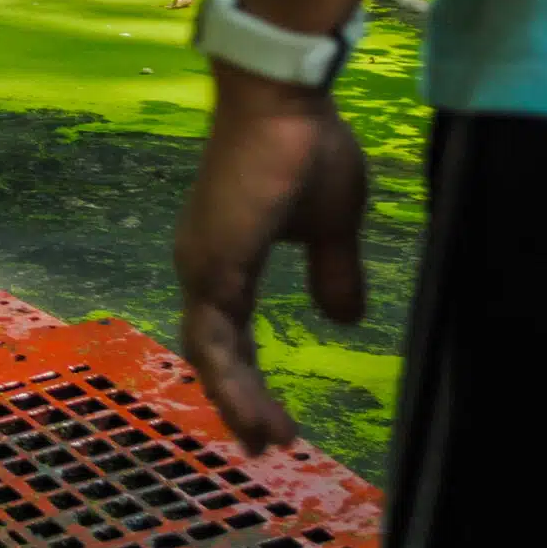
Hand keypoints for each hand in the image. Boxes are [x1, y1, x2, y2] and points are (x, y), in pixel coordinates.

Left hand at [173, 64, 368, 452]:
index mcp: (225, 258)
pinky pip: (215, 338)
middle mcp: (203, 266)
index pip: (228, 333)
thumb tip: (344, 319)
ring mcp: (202, 265)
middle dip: (237, 400)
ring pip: (209, 353)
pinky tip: (255, 412)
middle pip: (212, 352)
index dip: (246, 376)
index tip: (270, 419)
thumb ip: (333, 271)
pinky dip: (232, 379)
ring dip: (238, 400)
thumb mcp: (331, 225)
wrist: (285, 103)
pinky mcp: (212, 263)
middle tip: (265, 444)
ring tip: (268, 441)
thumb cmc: (305, 151)